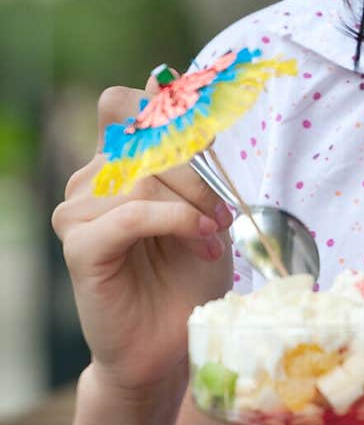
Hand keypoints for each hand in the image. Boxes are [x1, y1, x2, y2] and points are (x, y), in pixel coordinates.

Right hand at [52, 70, 235, 402]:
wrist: (173, 342)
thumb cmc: (188, 275)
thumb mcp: (205, 203)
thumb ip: (189, 150)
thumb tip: (163, 81)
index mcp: (116, 162)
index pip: (122, 104)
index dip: (162, 109)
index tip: (205, 140)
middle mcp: (91, 180)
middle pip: (143, 138)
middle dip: (197, 173)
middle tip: (223, 214)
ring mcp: (79, 212)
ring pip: (140, 175)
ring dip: (190, 204)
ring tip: (211, 239)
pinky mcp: (80, 246)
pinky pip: (129, 212)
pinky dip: (173, 222)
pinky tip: (198, 242)